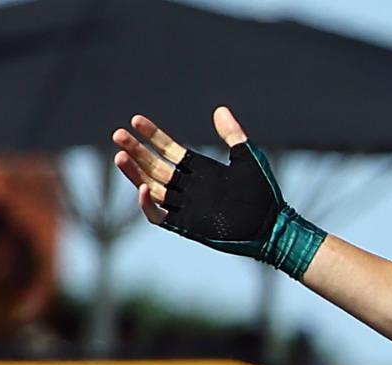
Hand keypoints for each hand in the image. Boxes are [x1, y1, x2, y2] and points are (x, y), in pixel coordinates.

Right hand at [110, 107, 325, 277]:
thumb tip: (220, 109)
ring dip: (134, 173)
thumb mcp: (248, 159)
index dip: (152, 136)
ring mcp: (186, 206)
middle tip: (118, 134)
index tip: (136, 120)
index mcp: (201, 170)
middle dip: (136, 151)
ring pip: (151, 188)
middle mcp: (189, 187)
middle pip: (154, 167)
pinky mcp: (187, 225)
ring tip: (120, 155)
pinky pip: (159, 216)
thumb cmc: (264, 194)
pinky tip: (143, 187)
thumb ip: (233, 135)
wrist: (273, 227)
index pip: (169, 150)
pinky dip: (148, 204)